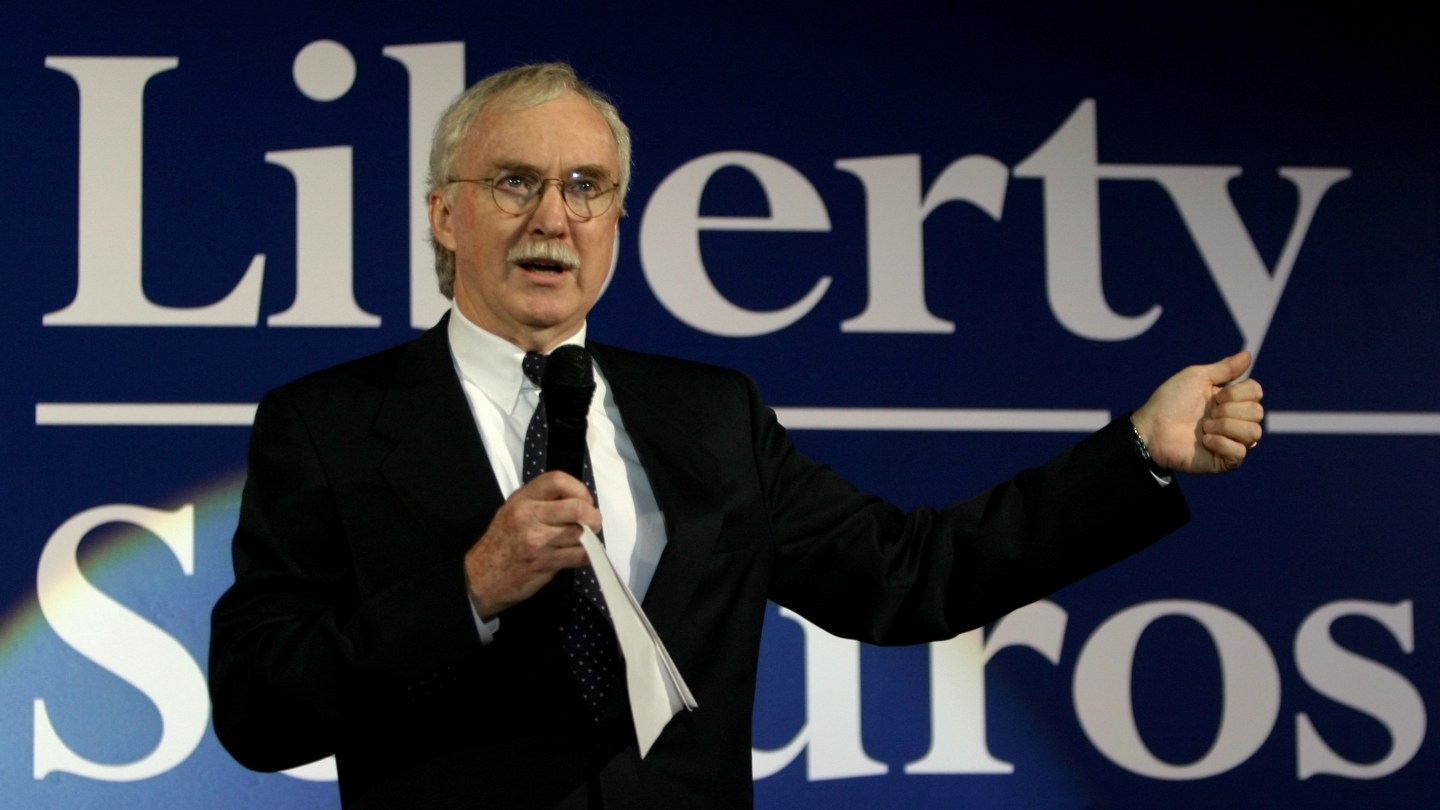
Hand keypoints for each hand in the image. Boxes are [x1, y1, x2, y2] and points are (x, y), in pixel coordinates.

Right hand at [463, 472, 600, 618]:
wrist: (481, 577)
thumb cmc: (501, 542)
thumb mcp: (513, 510)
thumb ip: (542, 501)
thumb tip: (578, 499)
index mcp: (522, 499)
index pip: (559, 480)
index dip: (579, 489)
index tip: (584, 501)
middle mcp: (529, 516)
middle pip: (577, 508)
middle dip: (592, 516)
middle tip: (591, 523)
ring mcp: (537, 541)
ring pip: (581, 533)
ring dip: (589, 538)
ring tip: (582, 540)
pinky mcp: (544, 563)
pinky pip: (579, 556)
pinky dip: (586, 556)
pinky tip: (578, 555)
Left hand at [1130, 351, 1263, 473]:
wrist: (1151, 427)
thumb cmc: (1170, 401)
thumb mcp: (1196, 378)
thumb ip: (1224, 368)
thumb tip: (1248, 355)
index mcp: (1231, 400)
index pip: (1256, 392)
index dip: (1237, 393)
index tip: (1214, 396)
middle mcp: (1235, 420)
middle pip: (1257, 412)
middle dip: (1229, 410)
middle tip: (1208, 414)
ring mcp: (1231, 441)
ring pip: (1254, 433)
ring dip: (1226, 426)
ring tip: (1205, 428)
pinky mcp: (1224, 461)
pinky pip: (1240, 452)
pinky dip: (1221, 443)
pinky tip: (1205, 441)